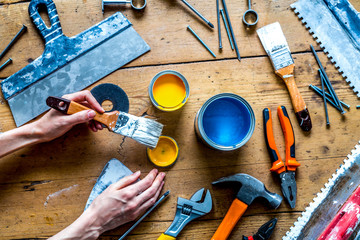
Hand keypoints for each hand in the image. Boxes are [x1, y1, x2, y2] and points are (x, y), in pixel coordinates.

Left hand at [35, 90, 104, 141]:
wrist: (40, 133)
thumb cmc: (48, 126)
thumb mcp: (64, 122)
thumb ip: (78, 117)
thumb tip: (92, 113)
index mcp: (68, 100)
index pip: (85, 96)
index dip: (94, 102)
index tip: (99, 111)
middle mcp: (72, 103)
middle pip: (89, 104)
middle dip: (96, 113)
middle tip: (101, 121)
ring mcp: (73, 110)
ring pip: (88, 111)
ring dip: (94, 119)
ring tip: (98, 127)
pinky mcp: (73, 116)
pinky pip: (85, 117)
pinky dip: (90, 122)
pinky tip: (92, 128)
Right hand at [50, 169, 165, 239]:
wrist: (96, 221)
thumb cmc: (101, 204)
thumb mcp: (112, 187)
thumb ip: (126, 180)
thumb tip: (137, 174)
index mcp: (128, 194)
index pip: (146, 182)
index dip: (152, 175)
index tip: (155, 171)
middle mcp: (134, 202)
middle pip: (152, 190)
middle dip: (159, 181)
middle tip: (162, 175)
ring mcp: (135, 210)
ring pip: (152, 199)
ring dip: (158, 190)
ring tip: (161, 183)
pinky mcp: (135, 216)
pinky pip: (148, 206)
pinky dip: (153, 198)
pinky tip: (154, 193)